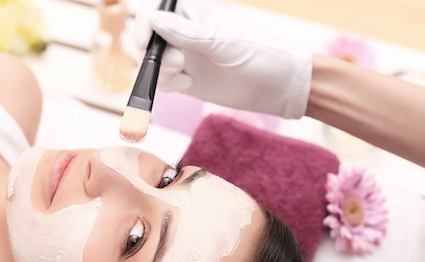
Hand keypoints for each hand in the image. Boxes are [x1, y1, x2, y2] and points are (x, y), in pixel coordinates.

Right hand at [134, 0, 312, 118]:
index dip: (145, 25)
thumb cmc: (259, 53)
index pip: (155, 11)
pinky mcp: (186, 79)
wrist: (279, 87)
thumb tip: (153, 19)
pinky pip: (162, 81)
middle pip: (148, 39)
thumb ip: (185, 33)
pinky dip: (167, 85)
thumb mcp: (221, 42)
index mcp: (193, 12)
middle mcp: (185, 32)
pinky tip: (188, 84)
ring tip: (182, 75)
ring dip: (160, 71)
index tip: (145, 43)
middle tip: (177, 62)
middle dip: (153, 53)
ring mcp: (184, 56)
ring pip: (152, 63)